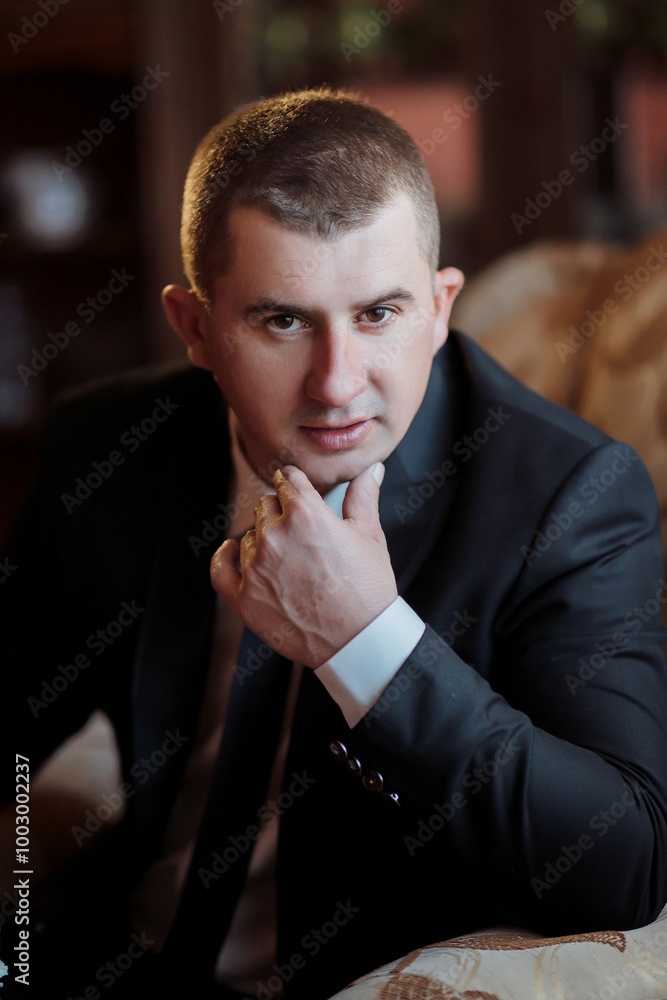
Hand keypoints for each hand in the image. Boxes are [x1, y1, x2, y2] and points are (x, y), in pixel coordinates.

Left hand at [210, 463, 397, 667]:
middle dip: (281, 512)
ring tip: (287, 558)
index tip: (294, 486)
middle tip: (300, 532)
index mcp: (306, 513)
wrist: (359, 640)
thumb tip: (372, 469)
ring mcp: (255, 566)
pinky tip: (232, 551)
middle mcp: (275, 535)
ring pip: (249, 535)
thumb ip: (363, 496)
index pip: (288, 480)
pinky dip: (225, 556)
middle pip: (266, 505)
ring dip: (262, 539)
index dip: (294, 482)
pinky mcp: (243, 597)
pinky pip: (220, 567)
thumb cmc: (368, 589)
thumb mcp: (370, 535)